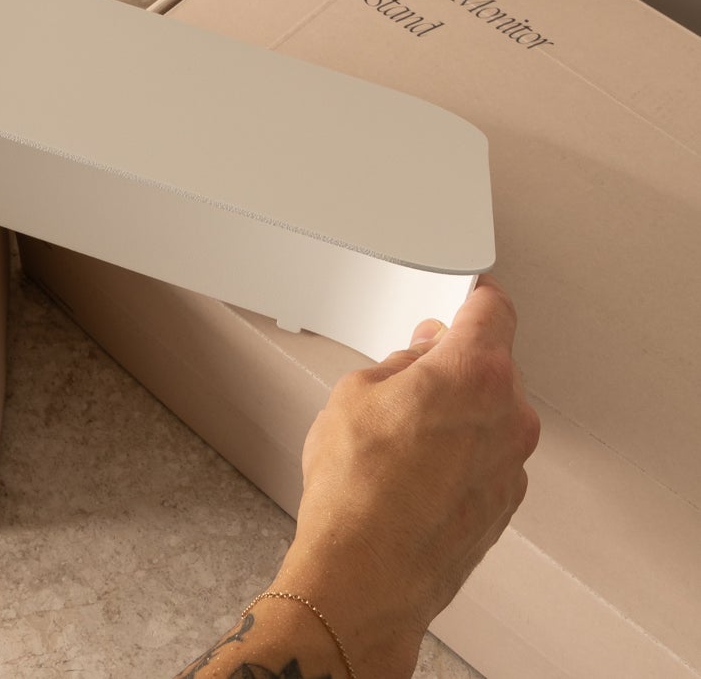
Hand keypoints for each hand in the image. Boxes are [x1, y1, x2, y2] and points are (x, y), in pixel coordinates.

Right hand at [274, 276, 540, 676]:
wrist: (366, 574)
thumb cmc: (357, 491)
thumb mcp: (354, 393)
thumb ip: (399, 364)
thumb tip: (418, 360)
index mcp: (474, 373)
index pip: (493, 309)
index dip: (474, 295)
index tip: (465, 293)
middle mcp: (508, 416)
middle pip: (494, 362)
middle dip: (454, 359)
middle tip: (409, 369)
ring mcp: (512, 463)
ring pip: (491, 410)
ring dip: (457, 409)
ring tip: (401, 431)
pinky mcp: (506, 501)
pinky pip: (488, 453)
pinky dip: (461, 450)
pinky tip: (413, 466)